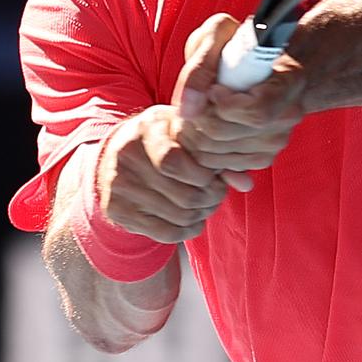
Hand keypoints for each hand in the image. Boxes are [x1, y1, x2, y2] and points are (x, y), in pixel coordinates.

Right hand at [96, 105, 248, 244]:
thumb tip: (246, 183)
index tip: (214, 176)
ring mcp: (119, 185)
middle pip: (182, 194)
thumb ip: (216, 151)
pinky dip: (187, 230)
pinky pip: (164, 233)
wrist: (114, 153)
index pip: (174, 162)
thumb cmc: (163, 138)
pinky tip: (193, 220)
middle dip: (210, 198)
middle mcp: (127, 155)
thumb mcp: (185, 131)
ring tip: (207, 205)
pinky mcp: (118, 210)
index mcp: (147, 127)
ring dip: (201, 215)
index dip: (203, 176)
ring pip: (177, 216)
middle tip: (218, 194)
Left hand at [171, 14, 305, 173]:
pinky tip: (202, 129)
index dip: (224, 106)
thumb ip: (200, 66)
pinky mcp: (263, 156)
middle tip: (188, 104)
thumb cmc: (237, 43)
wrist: (259, 63)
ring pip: (220, 155)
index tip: (212, 90)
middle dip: (196, 121)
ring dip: (194, 137)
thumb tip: (187, 108)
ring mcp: (277, 140)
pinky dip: (203, 152)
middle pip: (228, 135)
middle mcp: (289, 115)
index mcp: (289, 80)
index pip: (257, 111)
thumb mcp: (218, 35)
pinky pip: (223, 166)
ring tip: (193, 114)